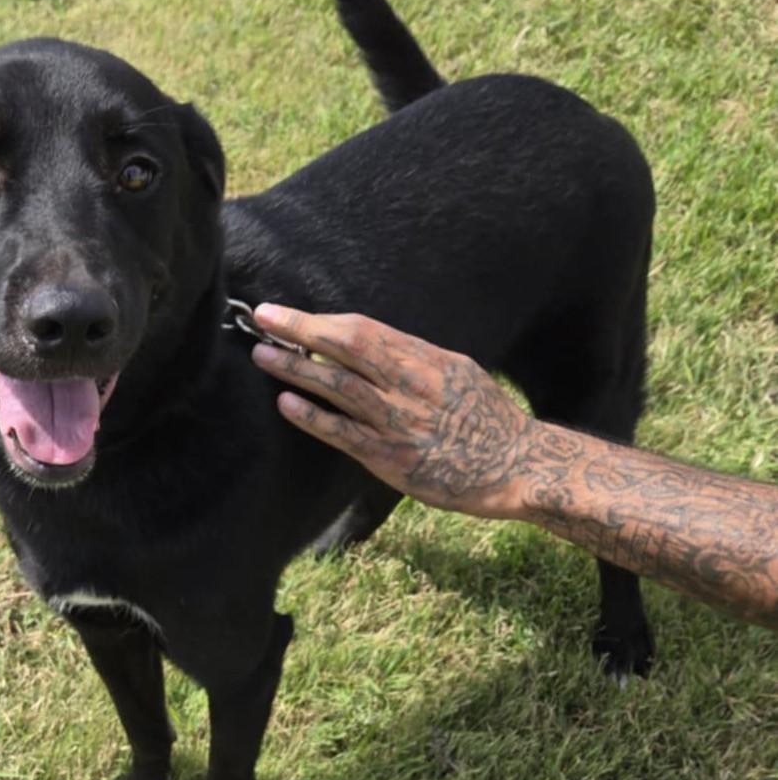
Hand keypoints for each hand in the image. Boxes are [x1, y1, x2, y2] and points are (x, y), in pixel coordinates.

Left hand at [250, 305, 533, 519]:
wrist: (517, 466)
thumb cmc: (487, 419)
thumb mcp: (458, 372)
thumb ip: (414, 359)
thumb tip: (368, 344)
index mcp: (426, 359)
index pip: (364, 330)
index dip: (321, 319)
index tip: (287, 313)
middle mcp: (410, 384)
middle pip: (347, 347)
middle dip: (300, 330)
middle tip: (263, 319)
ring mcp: (399, 421)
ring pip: (339, 386)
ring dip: (296, 368)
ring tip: (264, 355)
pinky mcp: (391, 458)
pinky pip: (344, 433)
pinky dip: (313, 416)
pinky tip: (287, 403)